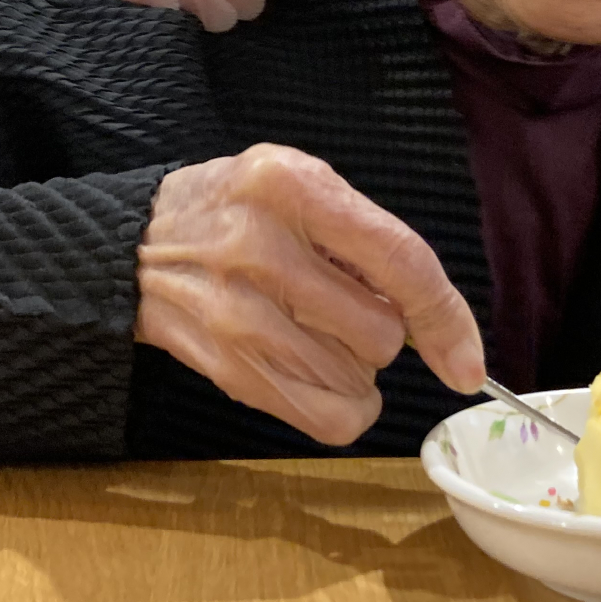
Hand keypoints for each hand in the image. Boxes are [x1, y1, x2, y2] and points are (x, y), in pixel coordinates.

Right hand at [135, 144, 485, 444]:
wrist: (132, 247)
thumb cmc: (233, 210)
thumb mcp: (295, 184)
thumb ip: (361, 233)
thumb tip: (434, 320)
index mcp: (293, 186)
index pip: (399, 259)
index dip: (445, 317)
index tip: (467, 361)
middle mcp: (263, 248)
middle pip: (382, 333)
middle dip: (380, 331)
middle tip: (337, 304)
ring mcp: (240, 314)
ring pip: (356, 380)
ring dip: (353, 369)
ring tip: (309, 330)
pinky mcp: (229, 367)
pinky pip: (324, 417)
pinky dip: (339, 407)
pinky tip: (313, 373)